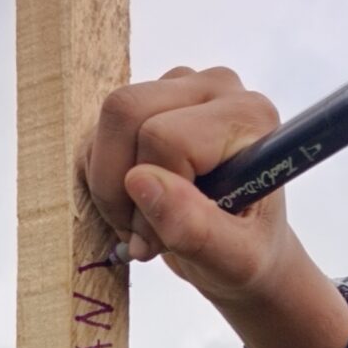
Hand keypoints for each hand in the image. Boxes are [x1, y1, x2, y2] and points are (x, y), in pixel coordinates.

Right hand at [84, 66, 347, 347]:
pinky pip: (98, 131)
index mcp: (248, 116)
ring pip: (108, 117)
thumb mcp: (235, 261)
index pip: (165, 137)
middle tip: (141, 233)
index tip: (162, 240)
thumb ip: (195, 228)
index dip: (151, 196)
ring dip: (108, 184)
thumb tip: (139, 180)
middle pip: (126, 110)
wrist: (245, 248)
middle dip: (117, 184)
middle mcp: (217, 87)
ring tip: (143, 222)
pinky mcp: (151, 98)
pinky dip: (102, 177)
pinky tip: (135, 203)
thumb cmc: (249, 253)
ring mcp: (181, 86)